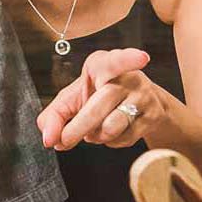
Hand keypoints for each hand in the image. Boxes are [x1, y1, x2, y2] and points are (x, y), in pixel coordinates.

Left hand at [38, 48, 165, 150]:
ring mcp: (143, 98)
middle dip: (77, 128)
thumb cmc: (100, 97)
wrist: (140, 105)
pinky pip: (124, 138)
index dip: (128, 59)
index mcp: (105, 64)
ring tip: (95, 130)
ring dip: (96, 136)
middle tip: (63, 141)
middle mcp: (127, 78)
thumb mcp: (73, 99)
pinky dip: (111, 142)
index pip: (117, 60)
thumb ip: (54, 116)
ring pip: (111, 127)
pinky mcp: (152, 116)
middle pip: (99, 107)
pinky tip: (113, 132)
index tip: (142, 58)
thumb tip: (49, 138)